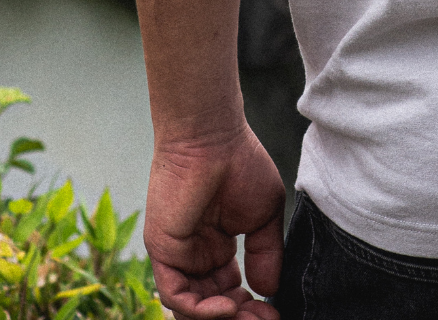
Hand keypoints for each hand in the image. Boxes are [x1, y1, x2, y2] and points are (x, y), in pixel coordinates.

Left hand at [144, 127, 285, 317]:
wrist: (213, 136)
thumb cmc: (239, 162)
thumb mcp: (265, 215)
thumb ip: (266, 253)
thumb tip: (268, 291)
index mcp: (215, 249)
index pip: (228, 295)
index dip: (250, 309)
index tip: (275, 314)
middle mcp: (194, 257)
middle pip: (211, 307)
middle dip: (240, 319)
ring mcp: (177, 256)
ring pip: (192, 309)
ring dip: (221, 319)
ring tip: (248, 315)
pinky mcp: (162, 251)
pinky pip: (176, 295)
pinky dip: (200, 310)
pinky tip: (229, 304)